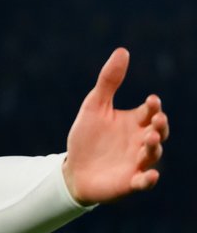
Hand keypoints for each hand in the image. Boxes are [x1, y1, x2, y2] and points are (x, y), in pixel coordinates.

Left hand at [62, 48, 169, 204]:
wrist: (72, 170)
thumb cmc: (87, 137)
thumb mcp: (94, 107)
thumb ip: (109, 81)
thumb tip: (122, 51)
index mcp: (135, 122)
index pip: (150, 111)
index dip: (153, 107)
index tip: (151, 100)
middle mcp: (141, 141)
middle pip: (159, 131)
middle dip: (160, 125)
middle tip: (156, 120)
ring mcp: (137, 162)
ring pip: (153, 154)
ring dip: (154, 147)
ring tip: (149, 139)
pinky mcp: (130, 182)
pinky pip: (144, 182)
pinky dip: (149, 179)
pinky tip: (150, 175)